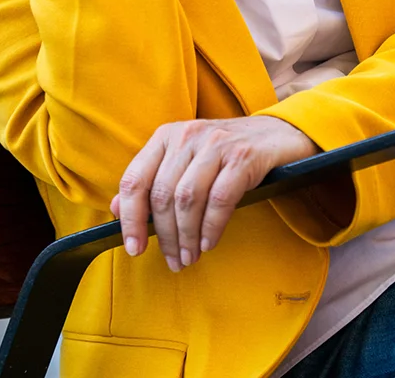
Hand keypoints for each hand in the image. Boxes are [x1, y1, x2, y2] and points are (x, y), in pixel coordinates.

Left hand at [110, 116, 318, 271]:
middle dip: (164, 236)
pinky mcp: (243, 157)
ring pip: (187, 199)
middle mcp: (187, 136)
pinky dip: (210, 227)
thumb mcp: (186, 160)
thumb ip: (153, 180)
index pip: (135, 179)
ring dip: (186, 236)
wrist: (278, 134)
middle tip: (173, 261)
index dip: (130, 218)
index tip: (133, 248)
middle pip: (162, 195)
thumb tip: (115, 209)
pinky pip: (219, 199)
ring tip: (190, 257)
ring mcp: (216, 144)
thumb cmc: (226, 153)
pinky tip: (209, 243)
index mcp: (166, 136)